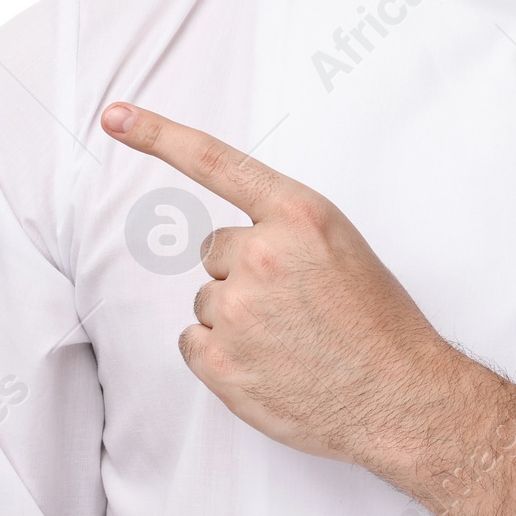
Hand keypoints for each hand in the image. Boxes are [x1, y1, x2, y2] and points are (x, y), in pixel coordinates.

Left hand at [100, 100, 515, 515]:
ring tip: (290, 341)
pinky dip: (222, 356)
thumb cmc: (379, 324)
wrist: (400, 399)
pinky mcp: (219, 361)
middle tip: (295, 305)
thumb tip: (237, 245)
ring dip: (237, 318)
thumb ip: (287, 230)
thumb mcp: (342, 247)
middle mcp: (261, 254)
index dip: (158, 135)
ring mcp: (237, 309)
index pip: (216, 162)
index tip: (115, 117)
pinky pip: (194, 342)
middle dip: (245, 273)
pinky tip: (268, 366)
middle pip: (217, 251)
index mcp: (298, 215)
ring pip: (208, 300)